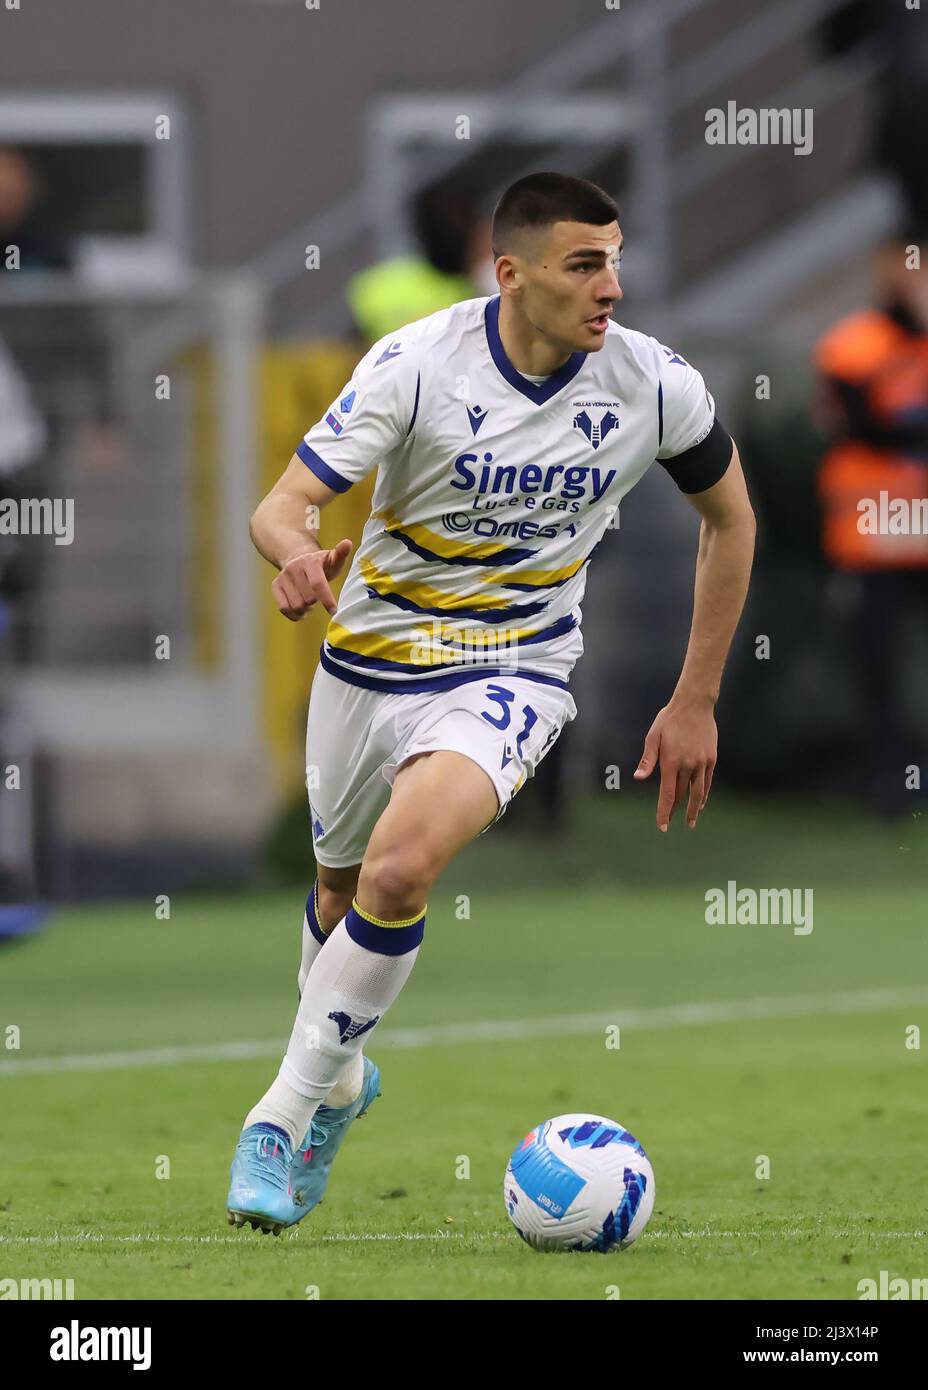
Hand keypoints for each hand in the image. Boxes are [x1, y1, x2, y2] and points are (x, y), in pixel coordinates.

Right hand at [271, 539, 352, 620]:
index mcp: (309, 561)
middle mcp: (294, 568)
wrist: (298, 559)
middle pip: (308, 599)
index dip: (326, 599)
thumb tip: (348, 543)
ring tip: (310, 602)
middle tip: (318, 597)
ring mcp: (283, 577)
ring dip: (306, 609)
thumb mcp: (332, 559)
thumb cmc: (321, 564)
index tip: (333, 610)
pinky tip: (301, 611)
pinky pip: (284, 608)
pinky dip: (294, 615)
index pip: (317, 584)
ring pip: (296, 606)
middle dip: (316, 602)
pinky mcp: (275, 585)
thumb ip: (341, 554)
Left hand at [632, 699, 716, 831]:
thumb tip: (638, 777)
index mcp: (671, 761)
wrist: (695, 704)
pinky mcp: (711, 759)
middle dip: (675, 811)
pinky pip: (707, 782)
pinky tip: (701, 803)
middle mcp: (688, 765)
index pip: (667, 794)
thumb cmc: (669, 719)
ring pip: (698, 792)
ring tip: (691, 822)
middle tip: (670, 823)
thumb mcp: (653, 737)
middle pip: (681, 795)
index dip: (664, 812)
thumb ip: (648, 760)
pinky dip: (704, 794)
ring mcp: (702, 763)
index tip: (662, 826)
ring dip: (694, 809)